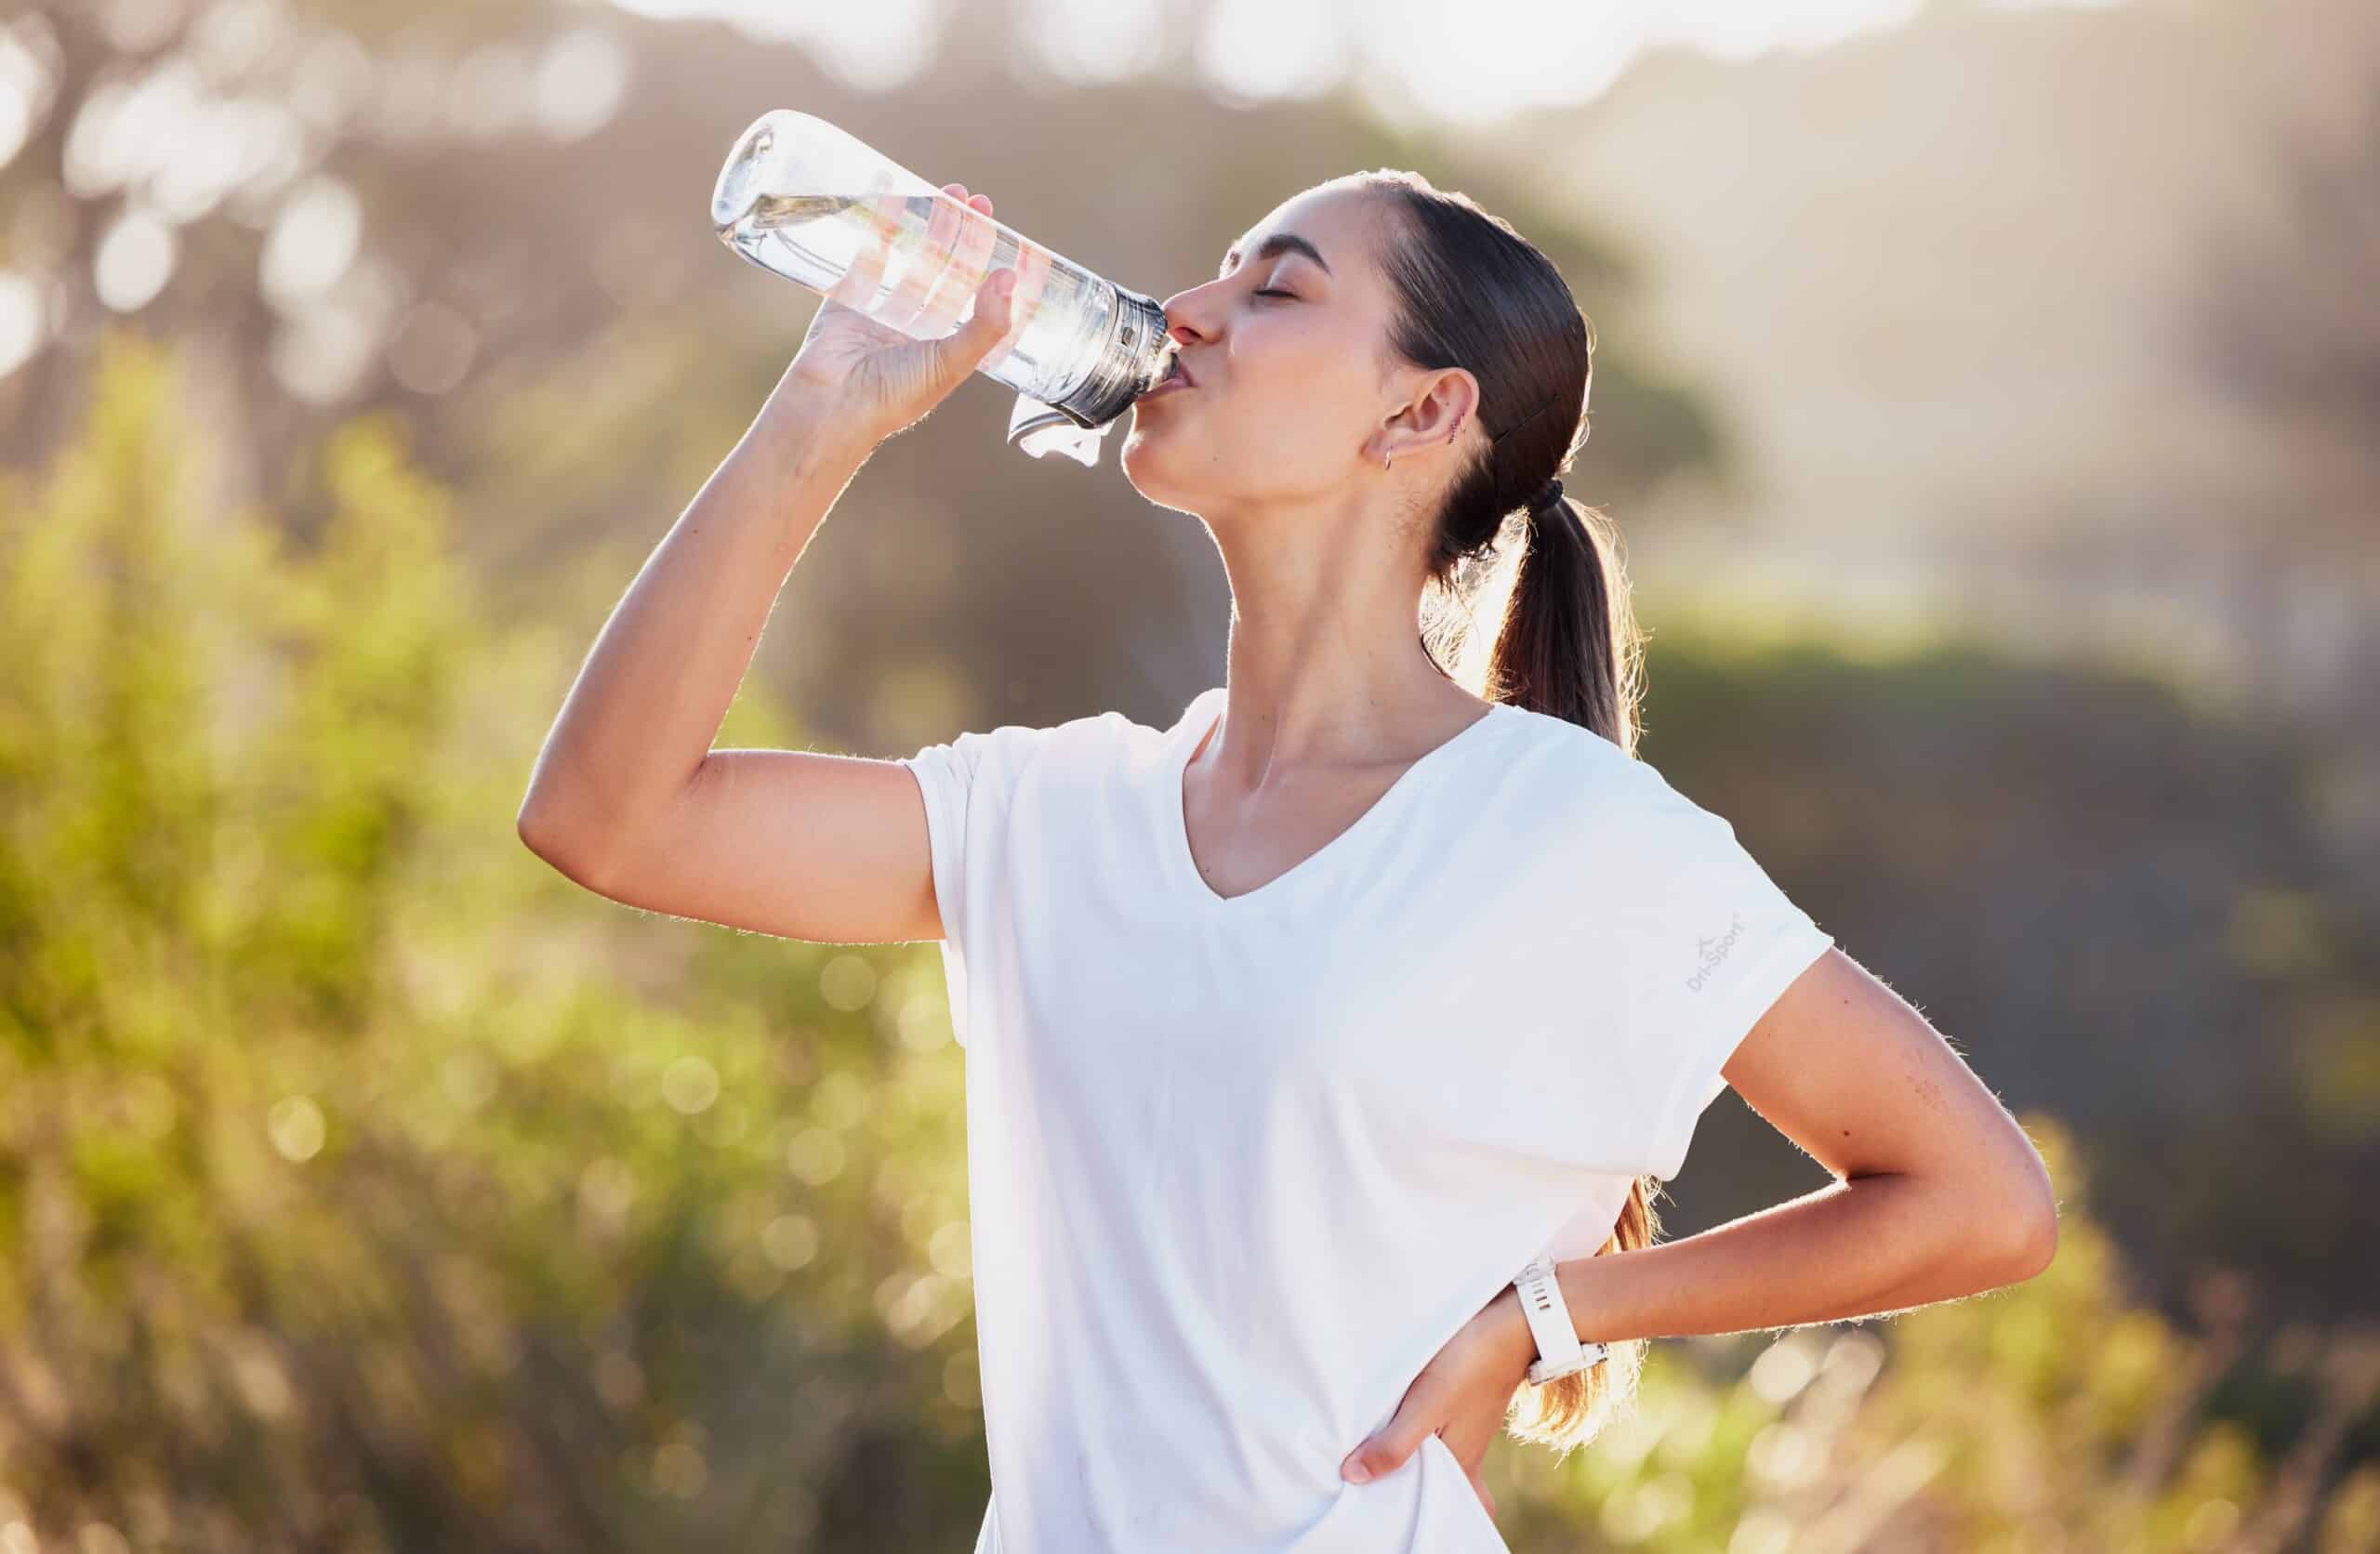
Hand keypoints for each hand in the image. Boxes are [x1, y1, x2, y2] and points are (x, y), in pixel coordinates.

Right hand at [775, 180, 1026, 444]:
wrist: (831, 406)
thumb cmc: (895, 396)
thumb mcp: (952, 363)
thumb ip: (985, 325)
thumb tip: (1009, 277)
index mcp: (946, 345)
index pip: (976, 296)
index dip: (990, 265)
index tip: (1004, 234)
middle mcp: (917, 327)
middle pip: (946, 270)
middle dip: (962, 235)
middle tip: (975, 200)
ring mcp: (882, 310)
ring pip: (912, 258)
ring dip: (929, 225)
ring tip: (946, 193)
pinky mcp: (849, 298)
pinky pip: (869, 255)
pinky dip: (881, 227)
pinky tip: (894, 197)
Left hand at [1340, 1285, 1536, 1518]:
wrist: (1509, 1322)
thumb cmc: (1470, 1365)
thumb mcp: (1426, 1407)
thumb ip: (1394, 1445)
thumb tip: (1354, 1477)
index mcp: (1462, 1465)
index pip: (1451, 1507)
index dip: (1423, 1512)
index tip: (1384, 1507)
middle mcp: (1467, 1452)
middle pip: (1441, 1485)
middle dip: (1411, 1486)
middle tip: (1372, 1481)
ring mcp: (1466, 1427)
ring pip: (1436, 1456)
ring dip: (1408, 1455)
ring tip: (1372, 1450)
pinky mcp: (1462, 1402)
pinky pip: (1436, 1429)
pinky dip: (1415, 1430)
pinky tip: (1394, 1416)